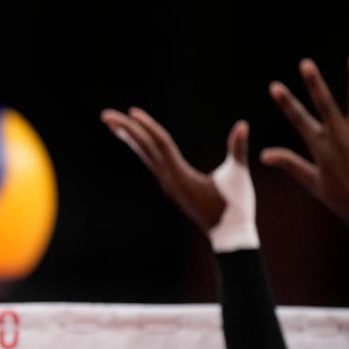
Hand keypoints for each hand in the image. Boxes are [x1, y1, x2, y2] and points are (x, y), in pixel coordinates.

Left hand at [101, 107, 247, 232]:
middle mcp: (168, 179)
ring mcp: (168, 184)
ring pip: (144, 156)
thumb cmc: (235, 207)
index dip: (147, 127)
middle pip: (144, 148)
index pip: (160, 145)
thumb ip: (238, 150)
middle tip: (105, 115)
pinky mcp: (172, 186)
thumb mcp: (238, 176)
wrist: (228, 235)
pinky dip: (142, 149)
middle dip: (125, 130)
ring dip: (129, 139)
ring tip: (112, 125)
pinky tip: (136, 142)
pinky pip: (152, 163)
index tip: (131, 112)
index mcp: (180, 176)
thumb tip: (243, 124)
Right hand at [262, 54, 348, 221]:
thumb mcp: (311, 181)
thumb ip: (289, 164)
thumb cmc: (339, 197)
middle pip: (326, 105)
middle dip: (314, 83)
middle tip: (306, 63)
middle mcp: (340, 138)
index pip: (299, 120)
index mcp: (321, 148)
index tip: (275, 86)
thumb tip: (263, 154)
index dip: (286, 103)